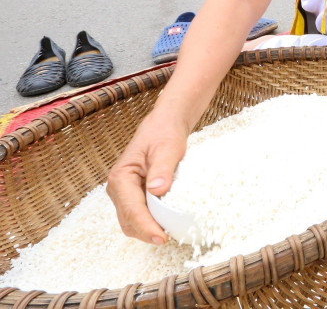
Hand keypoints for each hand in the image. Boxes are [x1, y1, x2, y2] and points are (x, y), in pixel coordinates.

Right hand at [106, 110, 188, 243]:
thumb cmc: (164, 134)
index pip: (131, 209)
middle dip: (145, 232)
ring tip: (168, 235)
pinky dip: (149, 223)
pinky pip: (138, 215)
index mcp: (120, 177)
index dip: (146, 226)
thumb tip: (157, 190)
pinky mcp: (133, 196)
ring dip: (146, 230)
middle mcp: (117, 188)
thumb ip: (163, 168)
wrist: (163, 127)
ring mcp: (124, 194)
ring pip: (130, 222)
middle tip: (167, 239)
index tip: (162, 237)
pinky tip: (164, 225)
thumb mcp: (168, 147)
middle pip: (128, 220)